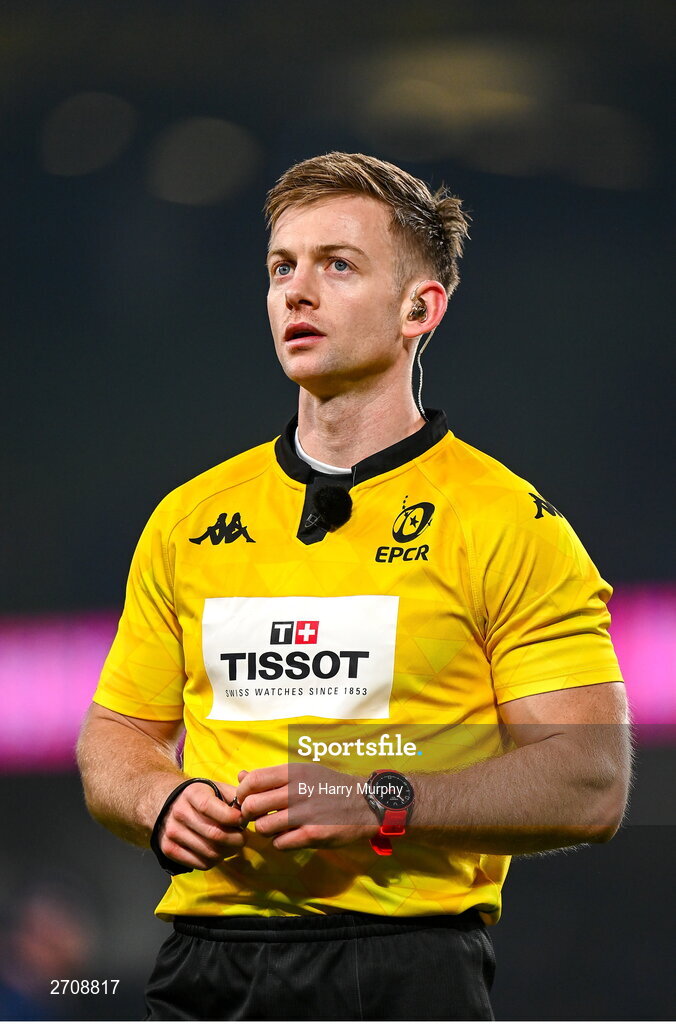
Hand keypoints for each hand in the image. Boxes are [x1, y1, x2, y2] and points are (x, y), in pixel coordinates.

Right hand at [158, 780, 245, 869]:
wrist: (170, 804)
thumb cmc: (202, 797)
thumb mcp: (218, 788)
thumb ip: (237, 796)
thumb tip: (252, 811)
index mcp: (192, 793)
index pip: (212, 808)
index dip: (233, 817)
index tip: (243, 820)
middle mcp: (179, 812)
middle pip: (214, 835)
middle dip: (237, 839)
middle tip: (244, 837)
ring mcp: (172, 832)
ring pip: (210, 852)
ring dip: (228, 852)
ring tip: (233, 844)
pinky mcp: (169, 849)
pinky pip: (200, 863)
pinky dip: (215, 861)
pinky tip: (219, 851)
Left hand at [235, 764, 374, 850]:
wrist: (364, 803)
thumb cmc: (328, 786)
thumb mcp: (303, 772)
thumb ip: (271, 776)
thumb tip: (240, 775)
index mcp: (294, 771)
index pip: (253, 780)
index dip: (242, 793)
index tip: (245, 800)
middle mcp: (298, 790)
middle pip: (252, 805)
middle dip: (248, 815)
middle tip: (256, 818)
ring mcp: (306, 813)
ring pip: (263, 827)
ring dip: (264, 831)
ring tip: (274, 828)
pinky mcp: (313, 834)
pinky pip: (279, 844)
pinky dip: (279, 843)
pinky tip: (289, 837)